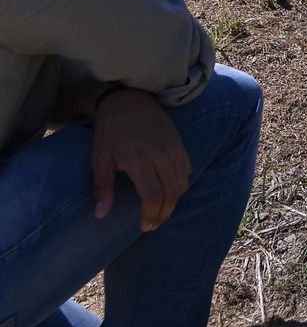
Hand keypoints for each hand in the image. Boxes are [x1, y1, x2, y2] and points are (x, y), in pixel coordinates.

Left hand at [91, 89, 190, 231]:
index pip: (153, 196)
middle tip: (152, 224)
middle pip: (171, 194)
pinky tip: (168, 190)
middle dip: (163, 213)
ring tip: (160, 210)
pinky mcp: (180, 145)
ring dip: (173, 202)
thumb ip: (102, 187)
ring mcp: (173, 150)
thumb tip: (100, 215)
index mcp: (139, 160)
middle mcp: (161, 156)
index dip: (151, 215)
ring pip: (182, 184)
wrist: (130, 99)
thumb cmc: (110, 130)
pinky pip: (187, 171)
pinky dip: (180, 185)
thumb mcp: (99, 158)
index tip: (144, 226)